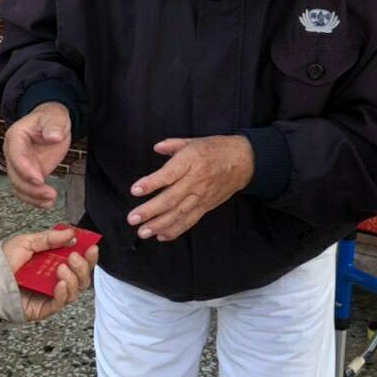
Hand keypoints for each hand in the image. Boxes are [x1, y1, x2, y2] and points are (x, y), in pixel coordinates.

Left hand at [2, 227, 98, 321]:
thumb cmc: (3, 262)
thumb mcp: (26, 242)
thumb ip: (49, 238)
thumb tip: (71, 234)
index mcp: (53, 263)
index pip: (78, 261)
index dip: (88, 255)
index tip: (91, 246)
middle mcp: (55, 280)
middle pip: (81, 278)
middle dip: (83, 267)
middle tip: (74, 257)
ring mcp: (50, 295)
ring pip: (75, 291)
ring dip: (74, 279)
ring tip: (62, 268)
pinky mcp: (43, 308)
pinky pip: (60, 304)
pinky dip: (64, 293)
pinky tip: (60, 283)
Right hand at [4, 102, 72, 207]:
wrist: (52, 123)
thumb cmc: (51, 117)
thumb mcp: (55, 117)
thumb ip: (54, 126)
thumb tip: (54, 137)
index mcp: (15, 137)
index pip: (15, 156)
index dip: (25, 169)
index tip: (40, 179)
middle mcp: (12, 153)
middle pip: (14, 175)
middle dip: (30, 188)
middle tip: (49, 194)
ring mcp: (19, 165)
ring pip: (18, 186)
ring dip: (32, 197)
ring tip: (50, 201)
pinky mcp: (27, 174)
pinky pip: (26, 190)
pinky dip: (34, 199)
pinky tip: (47, 204)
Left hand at [127, 135, 254, 241]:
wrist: (244, 161)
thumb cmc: (216, 149)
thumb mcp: (194, 141)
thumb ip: (173, 145)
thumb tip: (156, 148)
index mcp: (190, 161)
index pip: (168, 175)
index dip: (151, 183)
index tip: (135, 191)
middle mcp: (195, 181)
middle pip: (171, 199)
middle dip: (150, 210)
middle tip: (132, 219)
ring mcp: (201, 196)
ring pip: (179, 213)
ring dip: (160, 224)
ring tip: (143, 232)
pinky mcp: (206, 206)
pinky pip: (190, 220)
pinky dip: (176, 230)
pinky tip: (161, 236)